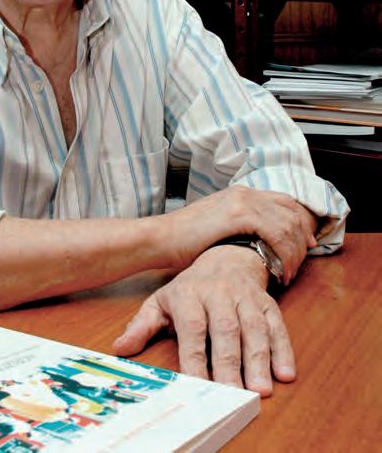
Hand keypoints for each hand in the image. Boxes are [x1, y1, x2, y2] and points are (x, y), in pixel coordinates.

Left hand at [113, 246, 295, 396]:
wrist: (225, 256)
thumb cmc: (190, 288)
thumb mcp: (162, 301)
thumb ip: (142, 325)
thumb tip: (120, 348)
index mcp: (189, 294)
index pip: (192, 326)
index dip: (194, 355)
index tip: (197, 383)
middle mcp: (219, 293)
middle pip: (225, 328)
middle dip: (230, 362)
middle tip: (234, 393)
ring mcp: (245, 297)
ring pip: (254, 327)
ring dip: (259, 358)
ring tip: (260, 389)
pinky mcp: (267, 302)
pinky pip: (277, 325)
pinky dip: (283, 349)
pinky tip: (285, 372)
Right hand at [173, 185, 316, 284]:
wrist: (161, 238)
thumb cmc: (184, 240)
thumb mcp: (217, 228)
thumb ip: (239, 229)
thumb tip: (260, 244)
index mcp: (240, 194)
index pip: (284, 202)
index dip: (300, 223)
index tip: (306, 245)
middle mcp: (245, 193)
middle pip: (291, 211)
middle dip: (302, 240)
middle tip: (298, 264)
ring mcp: (242, 201)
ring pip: (288, 223)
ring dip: (294, 251)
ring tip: (287, 273)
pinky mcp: (238, 214)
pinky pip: (276, 232)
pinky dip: (283, 254)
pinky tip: (278, 270)